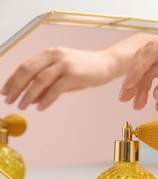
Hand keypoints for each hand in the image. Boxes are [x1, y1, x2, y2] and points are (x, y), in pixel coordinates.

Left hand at [1, 47, 117, 110]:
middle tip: (9, 100)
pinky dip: (46, 99)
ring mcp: (65, 64)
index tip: (5, 91)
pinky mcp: (74, 74)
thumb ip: (48, 85)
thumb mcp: (64, 76)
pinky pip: (56, 88)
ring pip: (40, 79)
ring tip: (22, 106)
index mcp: (50, 54)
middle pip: (28, 71)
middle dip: (16, 87)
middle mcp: (55, 56)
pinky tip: (41, 107)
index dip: (12, 79)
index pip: (25, 66)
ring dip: (28, 94)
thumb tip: (31, 99)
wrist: (107, 64)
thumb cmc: (86, 70)